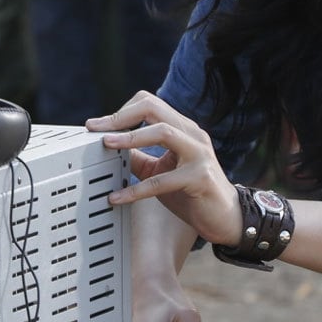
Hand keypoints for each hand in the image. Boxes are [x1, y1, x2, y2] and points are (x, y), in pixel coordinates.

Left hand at [88, 91, 244, 246]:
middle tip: (95, 130)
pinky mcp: (200, 178)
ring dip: (130, 137)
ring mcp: (199, 154)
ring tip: (106, 146)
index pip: (148, 103)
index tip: (97, 126)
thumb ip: (138, 158)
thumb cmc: (192, 192)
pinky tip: (118, 197)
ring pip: (163, 132)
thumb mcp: (160, 171)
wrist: (226, 218)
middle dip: (120, 117)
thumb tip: (108, 150)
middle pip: (153, 107)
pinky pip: (163, 180)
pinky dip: (137, 189)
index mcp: (182, 128)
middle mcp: (192, 135)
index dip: (121, 111)